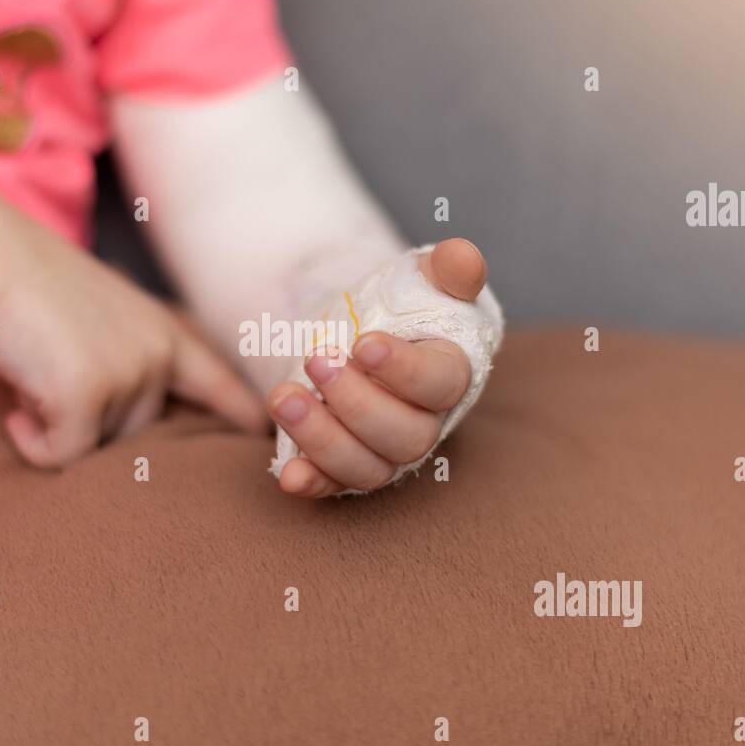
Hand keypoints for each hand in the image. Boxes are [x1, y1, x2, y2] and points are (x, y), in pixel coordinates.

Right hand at [0, 222, 267, 467]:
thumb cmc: (26, 285)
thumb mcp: (95, 314)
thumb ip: (124, 354)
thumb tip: (124, 412)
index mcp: (164, 330)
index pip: (217, 379)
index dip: (241, 410)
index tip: (264, 433)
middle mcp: (158, 353)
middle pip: (137, 432)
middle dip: (89, 421)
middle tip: (48, 376)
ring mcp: (128, 374)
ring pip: (97, 445)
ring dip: (57, 424)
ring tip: (32, 373)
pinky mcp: (89, 395)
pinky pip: (63, 454)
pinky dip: (33, 444)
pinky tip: (14, 412)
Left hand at [267, 238, 487, 496]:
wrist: (366, 335)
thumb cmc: (406, 307)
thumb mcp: (426, 278)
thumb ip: (448, 270)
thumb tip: (461, 258)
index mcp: (450, 375)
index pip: (441, 383)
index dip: (405, 370)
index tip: (364, 343)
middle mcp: (423, 423)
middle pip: (405, 435)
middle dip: (356, 402)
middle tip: (316, 359)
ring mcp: (384, 451)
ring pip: (367, 466)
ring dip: (323, 438)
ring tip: (283, 398)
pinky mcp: (346, 466)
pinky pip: (334, 487)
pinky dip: (312, 483)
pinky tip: (289, 475)